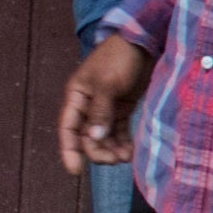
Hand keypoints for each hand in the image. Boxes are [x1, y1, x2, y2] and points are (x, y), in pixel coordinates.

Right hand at [58, 32, 153, 171]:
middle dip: (98, 151)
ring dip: (111, 150)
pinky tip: (130, 152)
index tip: (75, 171)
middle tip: (114, 160)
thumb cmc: (120, 57)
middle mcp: (88, 104)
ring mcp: (105, 107)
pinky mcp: (122, 108)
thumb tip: (94, 138)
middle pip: (86, 137)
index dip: (69, 150)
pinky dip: (122, 143)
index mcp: (77, 96)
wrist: (144, 41)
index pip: (68, 128)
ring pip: (103, 137)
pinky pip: (118, 132)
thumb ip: (100, 111)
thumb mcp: (107, 83)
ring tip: (126, 157)